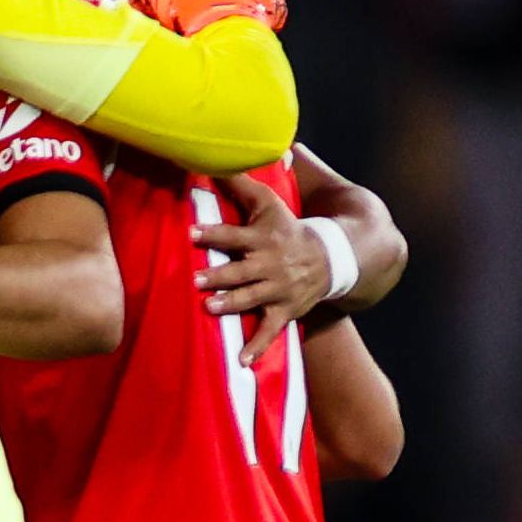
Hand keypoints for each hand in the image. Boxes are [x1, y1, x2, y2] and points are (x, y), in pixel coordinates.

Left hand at [192, 171, 331, 361]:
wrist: (330, 257)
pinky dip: (257, 347)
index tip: (192, 233)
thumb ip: (243, 185)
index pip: (235, 236)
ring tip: (210, 308)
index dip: (214, 234)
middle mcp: (270, 265)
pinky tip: (241, 362)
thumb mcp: (270, 204)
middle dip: (221, 274)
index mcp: (263, 239)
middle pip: (242, 270)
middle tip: (197, 278)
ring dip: (232, 304)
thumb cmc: (288, 228)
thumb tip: (219, 159)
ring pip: (253, 298)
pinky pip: (271, 331)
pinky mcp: (284, 310)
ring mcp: (278, 290)